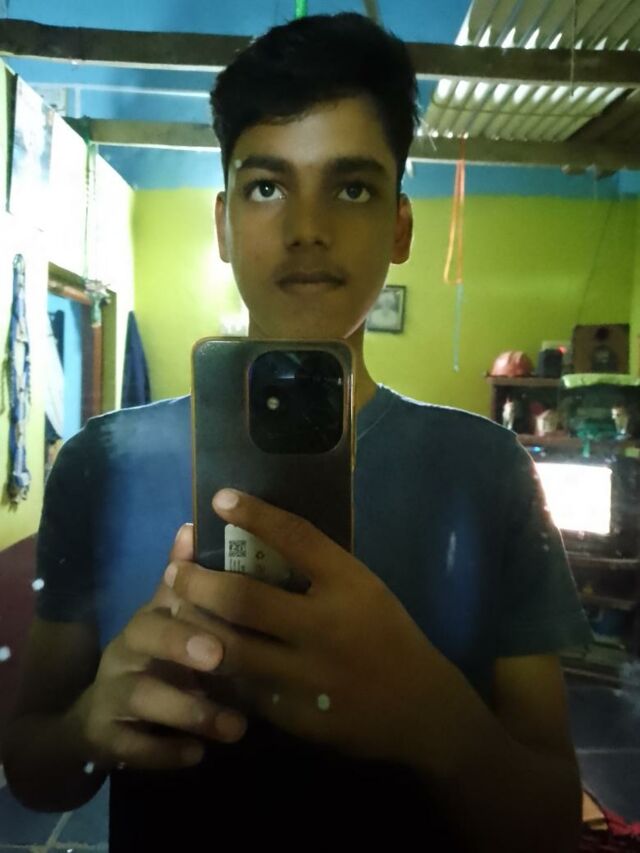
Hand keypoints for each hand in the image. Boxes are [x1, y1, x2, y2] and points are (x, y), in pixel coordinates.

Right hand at [81, 524, 247, 771]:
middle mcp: (128, 646)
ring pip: (143, 695)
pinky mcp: (106, 735)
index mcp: (153, 613)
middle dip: (182, 642)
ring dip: (190, 709)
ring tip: (237, 728)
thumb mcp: (174, 621)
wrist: (100, 718)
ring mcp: (113, 691)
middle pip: (147, 633)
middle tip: (220, 655)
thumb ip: (189, 583)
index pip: (170, 593)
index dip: (194, 590)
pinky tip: (198, 755)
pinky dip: (166, 751)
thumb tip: (194, 525)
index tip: (232, 589)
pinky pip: (133, 745)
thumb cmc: (159, 661)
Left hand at [165, 488, 442, 765]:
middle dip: (200, 582)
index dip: (254, 514)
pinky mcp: (293, 714)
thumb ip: (320, 571)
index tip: (220, 499)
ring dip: (196, 625)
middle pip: (244, 599)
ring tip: (174, 607)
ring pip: (231, 648)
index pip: (296, 537)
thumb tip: (259, 542)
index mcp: (350, 586)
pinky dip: (217, 666)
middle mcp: (325, 627)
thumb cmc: (388, 636)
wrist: (419, 709)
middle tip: (176, 571)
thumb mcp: (364, 590)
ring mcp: (307, 675)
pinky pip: (242, 686)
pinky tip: (200, 651)